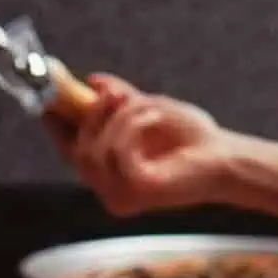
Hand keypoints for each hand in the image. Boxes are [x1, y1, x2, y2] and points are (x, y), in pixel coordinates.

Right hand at [45, 75, 231, 215]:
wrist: (224, 158)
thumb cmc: (191, 138)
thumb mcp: (149, 110)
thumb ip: (120, 100)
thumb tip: (93, 81)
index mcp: (108, 173)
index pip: (69, 150)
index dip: (57, 123)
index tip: (53, 94)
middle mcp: (108, 190)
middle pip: (77, 151)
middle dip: (93, 116)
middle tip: (113, 92)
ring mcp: (119, 196)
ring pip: (95, 152)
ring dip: (120, 118)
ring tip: (148, 106)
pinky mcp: (135, 194)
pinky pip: (117, 154)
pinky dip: (134, 127)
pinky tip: (155, 117)